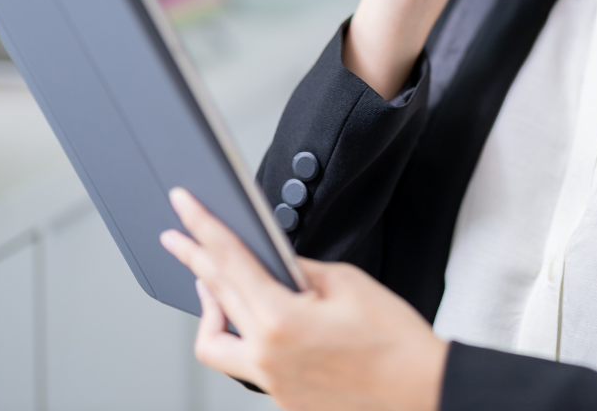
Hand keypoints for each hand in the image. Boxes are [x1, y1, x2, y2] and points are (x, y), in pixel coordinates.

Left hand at [160, 188, 446, 410]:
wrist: (420, 389)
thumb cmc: (394, 341)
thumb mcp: (347, 282)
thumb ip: (300, 269)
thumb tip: (275, 264)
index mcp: (280, 320)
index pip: (229, 260)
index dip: (202, 226)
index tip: (183, 206)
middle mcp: (267, 357)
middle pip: (214, 297)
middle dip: (193, 261)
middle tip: (176, 237)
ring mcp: (272, 382)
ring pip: (216, 344)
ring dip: (210, 310)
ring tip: (211, 286)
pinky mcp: (283, 398)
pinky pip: (247, 364)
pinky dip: (246, 337)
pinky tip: (258, 322)